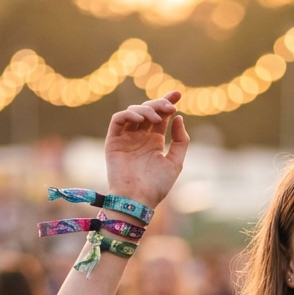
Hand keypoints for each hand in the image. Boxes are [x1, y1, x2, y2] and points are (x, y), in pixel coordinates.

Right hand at [105, 90, 189, 210]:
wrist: (138, 200)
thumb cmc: (157, 186)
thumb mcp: (175, 162)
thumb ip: (180, 141)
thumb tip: (179, 117)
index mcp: (154, 141)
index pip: (161, 116)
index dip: (167, 102)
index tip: (178, 94)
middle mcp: (140, 137)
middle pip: (148, 110)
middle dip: (159, 103)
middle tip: (170, 107)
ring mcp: (126, 138)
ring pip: (133, 112)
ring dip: (146, 110)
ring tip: (157, 119)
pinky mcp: (113, 141)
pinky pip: (118, 120)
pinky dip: (128, 115)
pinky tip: (141, 120)